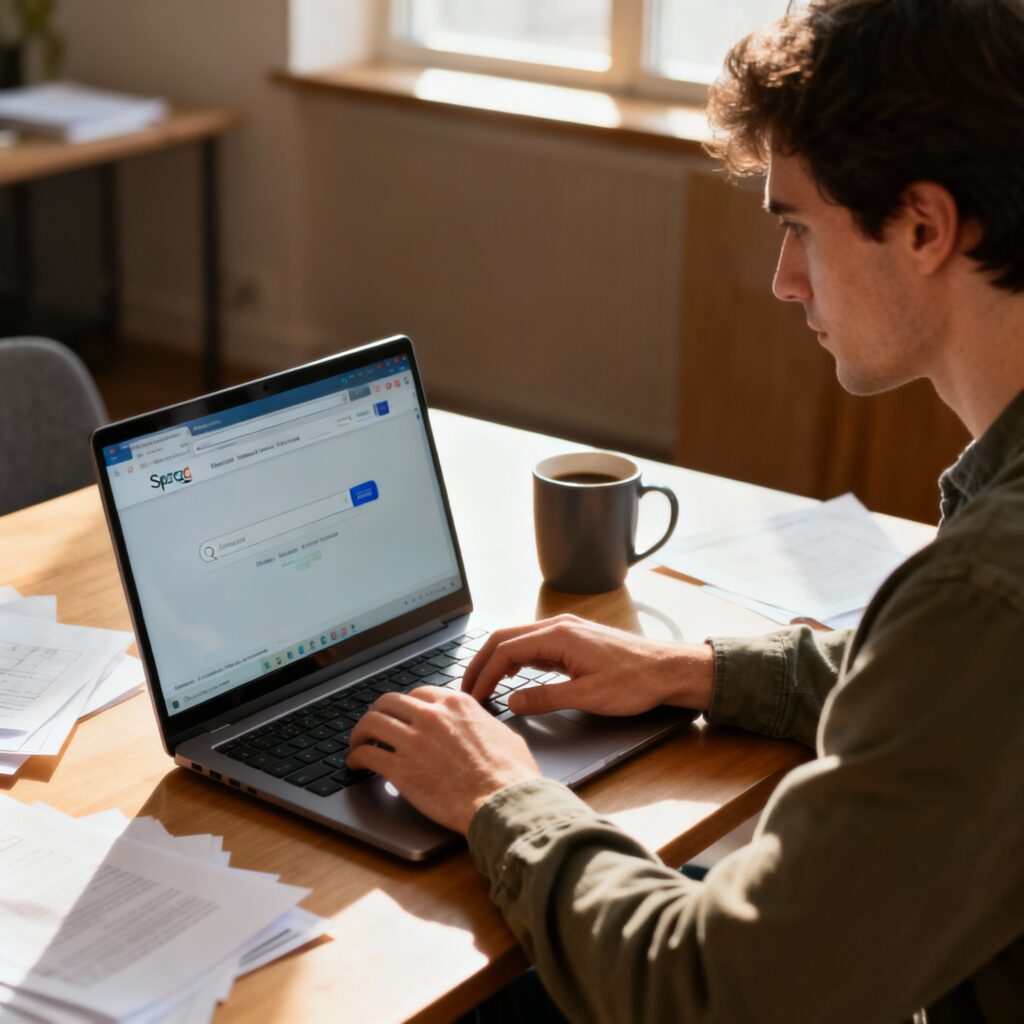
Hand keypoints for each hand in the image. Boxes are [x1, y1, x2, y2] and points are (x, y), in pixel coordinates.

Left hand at [346, 686, 540, 834]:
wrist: (503, 801)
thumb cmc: (510, 775)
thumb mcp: (505, 735)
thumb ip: (486, 726)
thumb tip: (486, 729)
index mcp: (456, 704)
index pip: (419, 694)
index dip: (406, 706)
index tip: (402, 716)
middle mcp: (431, 715)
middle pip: (389, 702)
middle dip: (378, 713)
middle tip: (373, 727)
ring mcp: (413, 740)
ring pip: (371, 722)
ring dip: (360, 732)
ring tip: (357, 743)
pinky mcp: (401, 769)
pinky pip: (366, 754)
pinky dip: (355, 757)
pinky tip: (355, 764)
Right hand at [461, 614, 714, 716]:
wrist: (668, 669)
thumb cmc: (635, 682)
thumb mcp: (587, 696)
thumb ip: (545, 698)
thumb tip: (512, 701)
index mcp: (559, 636)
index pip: (506, 651)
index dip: (484, 674)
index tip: (473, 696)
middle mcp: (559, 626)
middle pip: (505, 638)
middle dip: (481, 662)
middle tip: (467, 689)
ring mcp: (566, 630)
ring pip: (518, 639)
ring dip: (497, 660)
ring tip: (483, 685)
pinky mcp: (573, 639)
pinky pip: (534, 644)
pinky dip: (516, 659)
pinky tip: (512, 675)